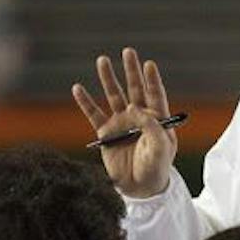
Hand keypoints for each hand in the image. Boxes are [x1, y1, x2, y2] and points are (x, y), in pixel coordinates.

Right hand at [72, 48, 176, 198]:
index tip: (148, 64)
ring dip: (108, 79)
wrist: (140, 188)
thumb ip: (152, 127)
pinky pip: (93, 114)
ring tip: (102, 60)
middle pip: (134, 88)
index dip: (151, 79)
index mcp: (157, 118)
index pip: (154, 93)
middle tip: (128, 51)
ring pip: (113, 96)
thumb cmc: (156, 168)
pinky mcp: (106, 134)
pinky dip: (85, 102)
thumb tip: (135, 108)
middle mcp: (139, 117)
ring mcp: (121, 123)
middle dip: (131, 70)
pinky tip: (77, 88)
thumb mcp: (161, 148)